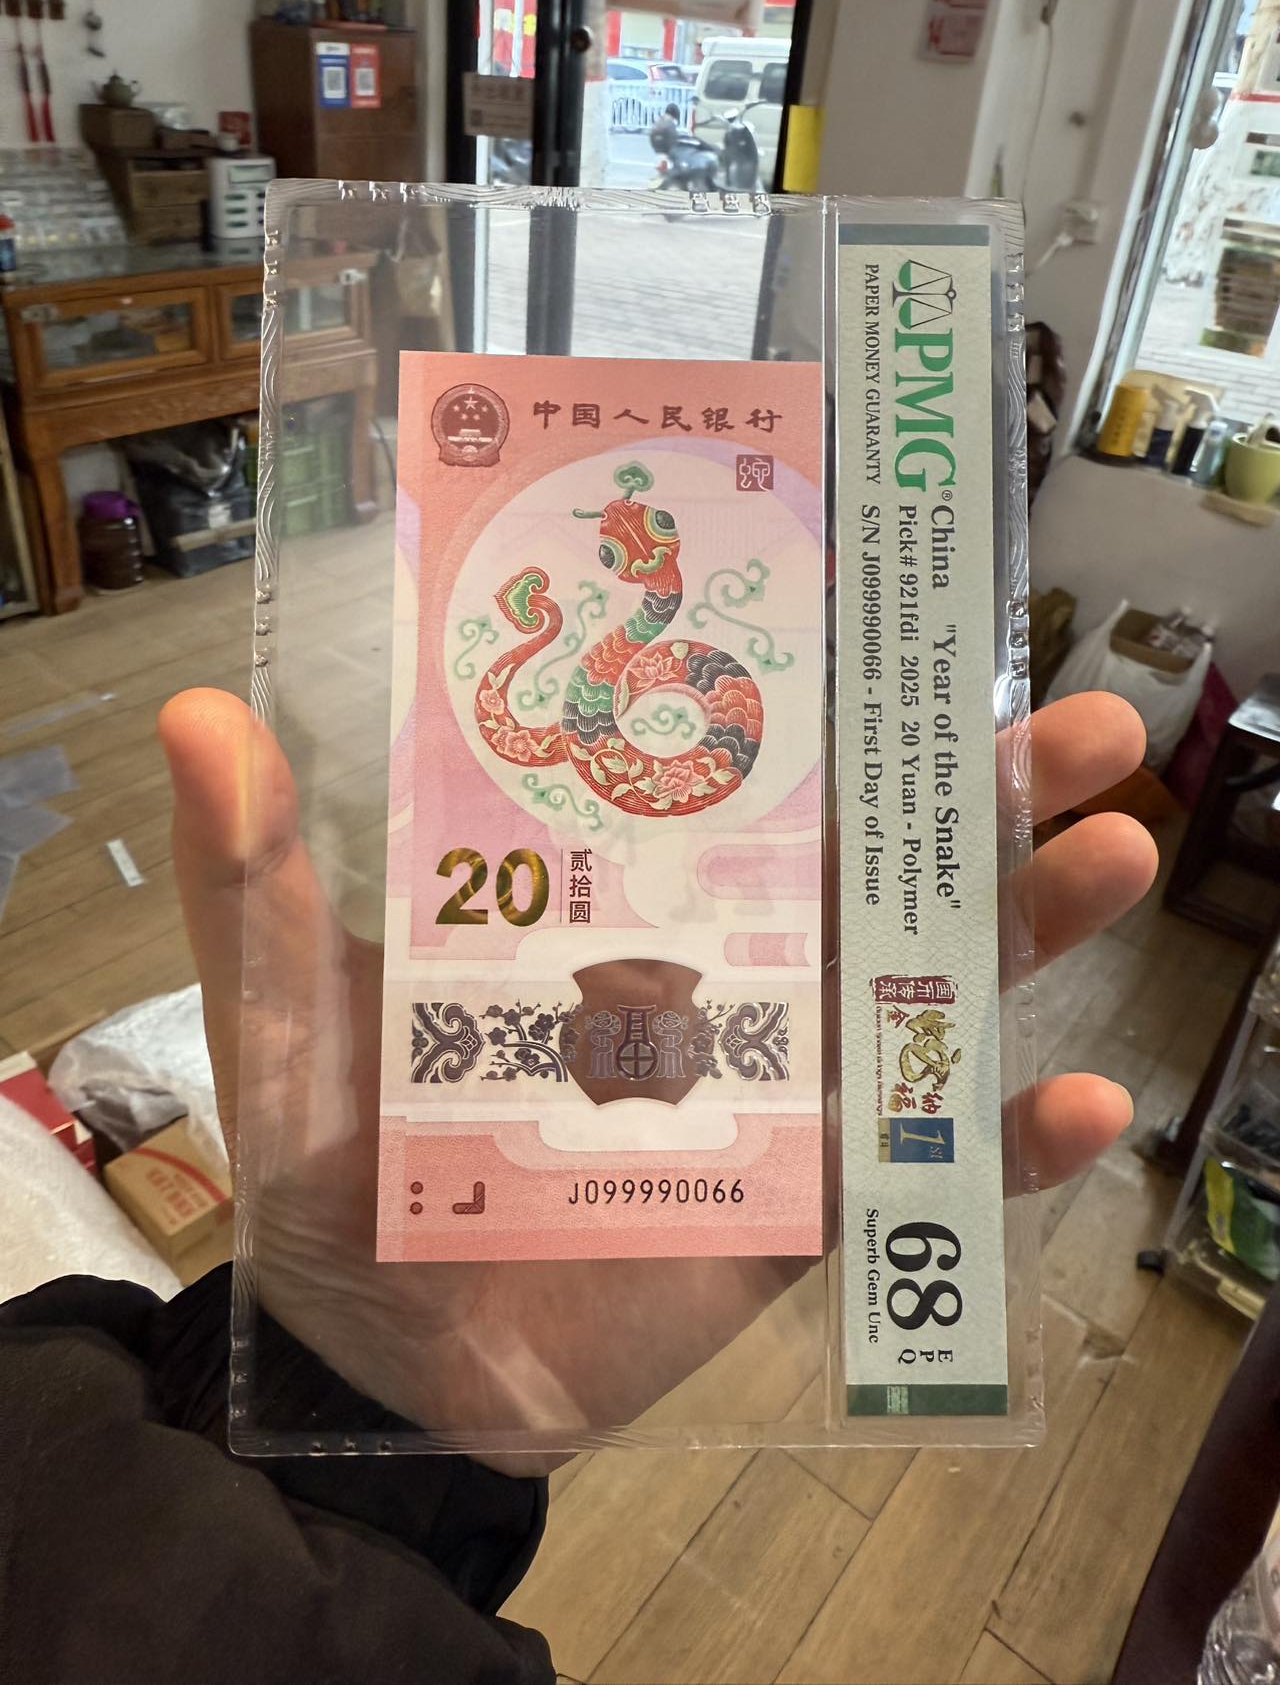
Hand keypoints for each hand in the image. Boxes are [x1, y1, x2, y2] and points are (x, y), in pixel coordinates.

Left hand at [160, 688, 1154, 1456]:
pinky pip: (916, 1170)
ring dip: (1022, 927)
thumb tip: (200, 716)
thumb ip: (257, 879)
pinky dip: (995, 1143)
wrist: (381, 1366)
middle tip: (1084, 727)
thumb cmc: (334, 1171)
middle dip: (977, 796)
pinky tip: (1074, 1103)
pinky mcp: (793, 1207)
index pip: (733, 775)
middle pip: (865, 866)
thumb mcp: (285, 1013)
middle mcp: (709, 972)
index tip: (901, 613)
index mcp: (608, 897)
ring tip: (1113, 851)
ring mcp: (765, 1089)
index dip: (823, 698)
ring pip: (916, 991)